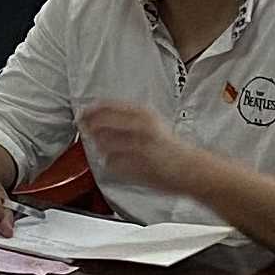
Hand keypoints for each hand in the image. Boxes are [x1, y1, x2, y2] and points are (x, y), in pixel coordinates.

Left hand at [75, 101, 196, 195]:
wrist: (191, 168)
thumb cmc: (170, 147)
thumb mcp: (150, 121)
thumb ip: (126, 117)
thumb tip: (97, 115)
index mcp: (143, 113)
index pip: (105, 106)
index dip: (90, 110)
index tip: (82, 114)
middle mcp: (139, 126)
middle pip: (99, 124)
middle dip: (90, 129)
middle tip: (88, 131)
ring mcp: (137, 147)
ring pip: (103, 145)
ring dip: (101, 148)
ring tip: (110, 150)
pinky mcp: (137, 165)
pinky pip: (111, 164)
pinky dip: (111, 164)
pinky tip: (119, 164)